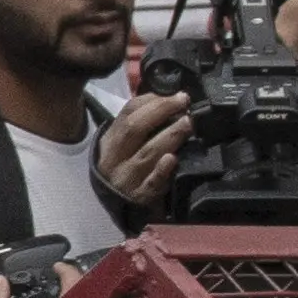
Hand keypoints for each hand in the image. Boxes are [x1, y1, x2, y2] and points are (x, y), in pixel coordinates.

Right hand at [92, 86, 192, 213]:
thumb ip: (138, 121)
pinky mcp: (140, 197)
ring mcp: (126, 179)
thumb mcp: (122, 143)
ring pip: (147, 153)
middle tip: (184, 105)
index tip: (178, 95)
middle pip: (135, 129)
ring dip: (170, 136)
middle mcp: (114, 158)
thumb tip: (166, 97)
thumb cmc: (124, 165)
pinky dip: (162, 170)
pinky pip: (152, 183)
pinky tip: (172, 159)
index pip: (128, 113)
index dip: (153, 101)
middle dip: (162, 112)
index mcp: (110, 140)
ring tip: (187, 124)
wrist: (114, 202)